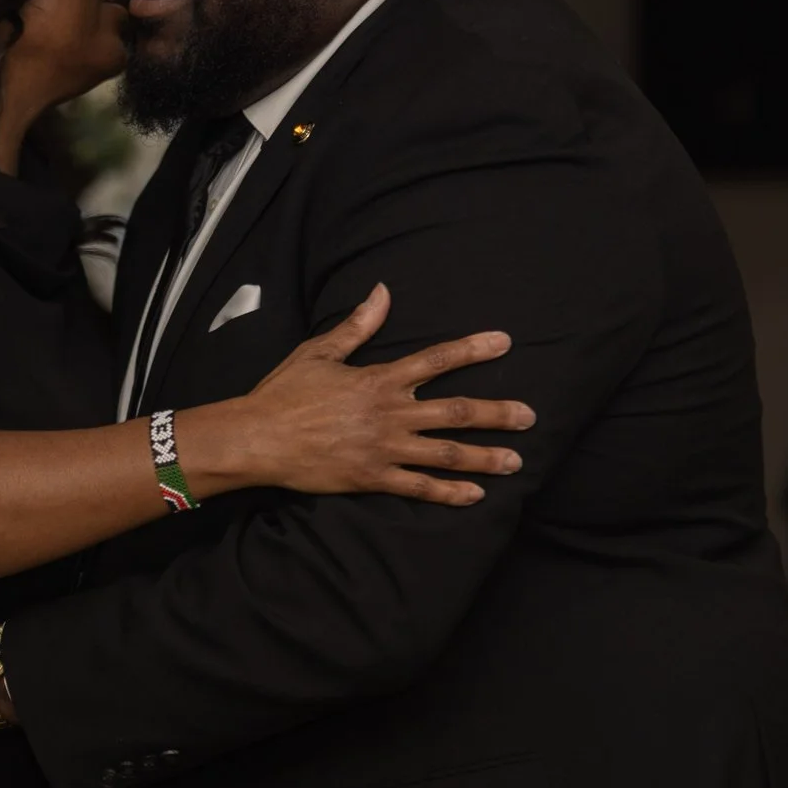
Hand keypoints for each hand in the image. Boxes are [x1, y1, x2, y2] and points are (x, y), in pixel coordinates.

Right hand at [192, 284, 534, 505]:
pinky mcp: (373, 479)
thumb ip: (358, 325)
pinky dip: (449, 493)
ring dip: (484, 457)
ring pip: (446, 453)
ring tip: (516, 461)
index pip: (436, 360)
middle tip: (529, 416)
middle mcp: (390, 414)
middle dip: (496, 414)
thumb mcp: (320, 352)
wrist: (258, 438)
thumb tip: (383, 291)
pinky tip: (476, 495)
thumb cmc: (285, 392)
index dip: (472, 349)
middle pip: (455, 412)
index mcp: (379, 379)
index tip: (504, 342)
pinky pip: (420, 489)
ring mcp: (384, 449)